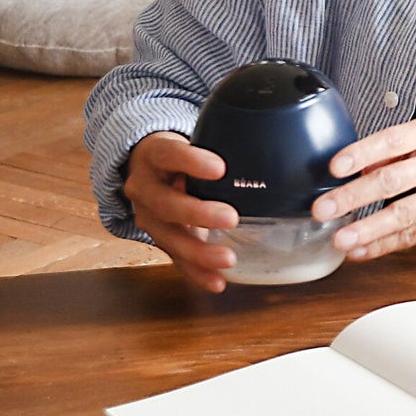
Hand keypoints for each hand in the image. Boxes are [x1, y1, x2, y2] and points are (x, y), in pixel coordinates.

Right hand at [123, 131, 239, 291]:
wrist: (148, 168)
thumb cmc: (181, 152)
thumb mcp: (191, 138)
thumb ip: (220, 140)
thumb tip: (271, 133)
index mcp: (153, 155)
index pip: (168, 154)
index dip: (191, 161)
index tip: (220, 168)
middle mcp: (145, 188)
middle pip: (166, 204)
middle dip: (198, 213)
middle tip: (231, 218)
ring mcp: (148, 217)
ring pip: (168, 237)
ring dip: (199, 252)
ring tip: (228, 260)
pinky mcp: (159, 239)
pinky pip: (175, 258)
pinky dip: (197, 272)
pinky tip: (218, 281)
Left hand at [311, 118, 415, 261]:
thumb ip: (395, 150)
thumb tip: (357, 168)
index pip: (391, 141)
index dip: (361, 153)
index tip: (334, 167)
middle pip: (392, 180)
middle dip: (353, 196)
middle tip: (323, 208)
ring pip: (403, 214)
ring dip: (368, 229)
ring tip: (340, 239)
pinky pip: (414, 235)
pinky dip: (385, 245)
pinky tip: (362, 250)